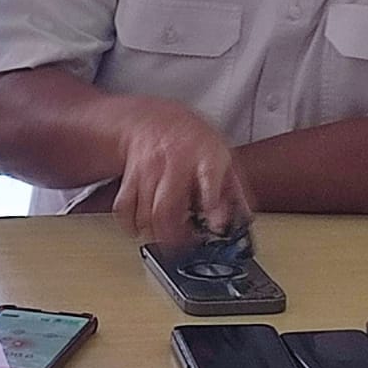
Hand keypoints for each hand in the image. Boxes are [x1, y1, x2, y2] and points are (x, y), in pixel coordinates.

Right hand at [112, 98, 251, 244]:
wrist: (157, 118)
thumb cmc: (194, 139)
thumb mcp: (224, 157)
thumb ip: (235, 191)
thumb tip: (243, 220)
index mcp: (204, 157)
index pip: (208, 180)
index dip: (213, 206)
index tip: (216, 225)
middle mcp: (173, 164)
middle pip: (167, 207)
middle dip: (174, 235)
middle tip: (185, 248)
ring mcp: (148, 171)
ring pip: (144, 212)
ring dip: (155, 234)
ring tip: (167, 242)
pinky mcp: (131, 177)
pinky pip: (124, 207)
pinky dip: (130, 225)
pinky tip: (142, 229)